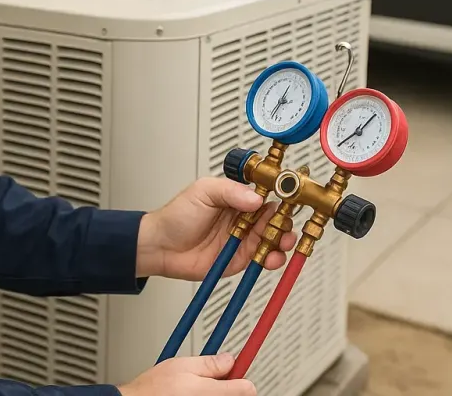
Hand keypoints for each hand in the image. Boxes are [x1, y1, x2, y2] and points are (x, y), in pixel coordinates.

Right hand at [118, 353, 255, 395]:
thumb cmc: (153, 389)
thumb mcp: (182, 365)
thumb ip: (209, 363)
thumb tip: (229, 359)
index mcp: (212, 393)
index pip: (247, 388)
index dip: (241, 375)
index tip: (236, 370)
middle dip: (227, 385)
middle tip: (211, 379)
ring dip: (215, 393)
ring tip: (196, 389)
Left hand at [136, 177, 295, 280]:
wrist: (160, 246)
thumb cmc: (177, 215)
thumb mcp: (203, 192)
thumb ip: (230, 191)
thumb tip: (257, 198)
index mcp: (236, 198)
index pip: (266, 196)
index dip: (280, 198)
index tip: (290, 200)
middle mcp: (243, 218)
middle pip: (274, 219)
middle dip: (285, 222)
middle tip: (285, 225)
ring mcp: (243, 239)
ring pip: (273, 239)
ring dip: (284, 240)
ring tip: (284, 241)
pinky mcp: (240, 260)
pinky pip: (262, 259)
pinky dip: (273, 259)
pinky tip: (273, 257)